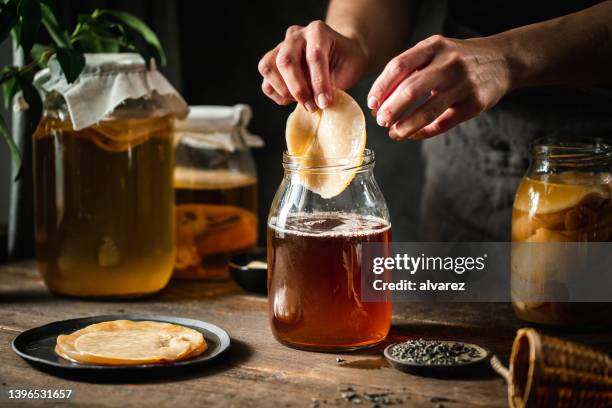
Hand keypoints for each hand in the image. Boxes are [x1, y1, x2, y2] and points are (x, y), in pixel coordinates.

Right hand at [258, 20, 367, 110]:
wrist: (339, 55)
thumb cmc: (345, 62)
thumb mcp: (349, 69)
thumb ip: (333, 83)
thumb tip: (319, 103)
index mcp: (317, 31)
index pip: (314, 56)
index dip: (319, 83)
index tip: (324, 103)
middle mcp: (296, 36)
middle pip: (286, 60)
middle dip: (297, 88)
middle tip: (311, 106)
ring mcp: (280, 48)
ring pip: (268, 67)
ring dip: (284, 90)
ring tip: (303, 102)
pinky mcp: (272, 64)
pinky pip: (266, 82)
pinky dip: (277, 95)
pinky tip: (293, 99)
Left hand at [368, 35, 510, 139]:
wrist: (503, 60)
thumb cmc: (457, 60)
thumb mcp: (435, 52)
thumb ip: (409, 70)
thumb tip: (379, 100)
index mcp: (434, 46)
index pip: (398, 66)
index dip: (381, 87)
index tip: (371, 103)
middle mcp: (449, 63)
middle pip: (411, 89)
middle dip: (391, 109)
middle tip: (381, 121)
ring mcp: (464, 84)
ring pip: (428, 111)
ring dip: (406, 126)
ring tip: (394, 134)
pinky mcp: (475, 104)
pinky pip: (444, 123)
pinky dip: (424, 132)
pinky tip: (413, 135)